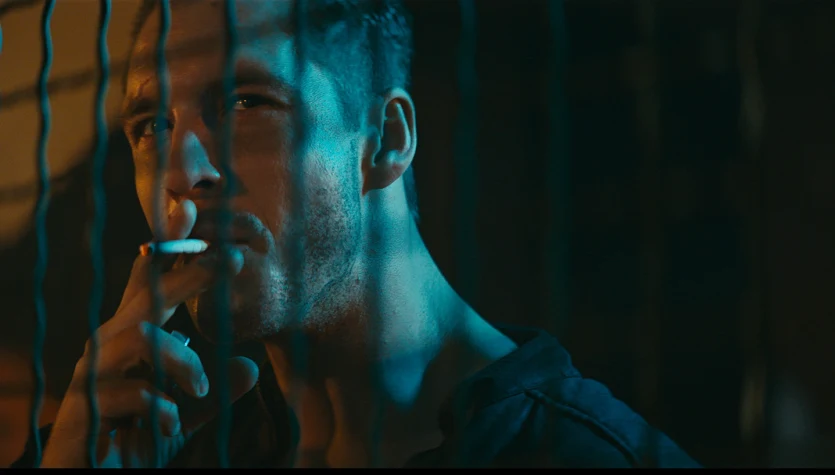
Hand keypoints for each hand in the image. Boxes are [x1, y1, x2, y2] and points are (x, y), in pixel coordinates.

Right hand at [40, 200, 258, 467]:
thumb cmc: (133, 439)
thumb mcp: (182, 413)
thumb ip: (213, 392)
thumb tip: (250, 367)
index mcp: (131, 341)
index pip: (147, 286)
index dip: (167, 250)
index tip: (191, 210)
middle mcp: (108, 348)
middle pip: (147, 298)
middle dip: (190, 275)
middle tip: (233, 262)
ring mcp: (92, 376)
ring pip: (140, 340)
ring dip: (180, 363)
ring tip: (201, 390)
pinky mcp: (85, 409)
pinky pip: (129, 392)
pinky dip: (160, 407)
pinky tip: (172, 422)